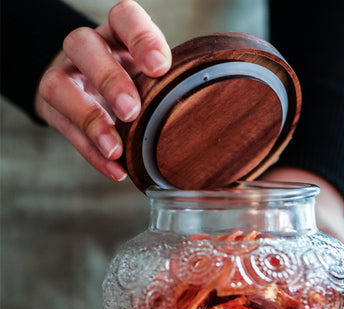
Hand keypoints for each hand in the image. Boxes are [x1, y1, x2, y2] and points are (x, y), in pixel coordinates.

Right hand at [34, 0, 171, 180]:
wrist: (91, 91)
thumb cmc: (133, 83)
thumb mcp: (149, 76)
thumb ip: (166, 84)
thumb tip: (203, 113)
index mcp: (116, 34)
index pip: (123, 17)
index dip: (141, 38)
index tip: (160, 67)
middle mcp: (86, 49)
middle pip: (83, 45)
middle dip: (109, 80)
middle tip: (131, 111)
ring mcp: (64, 76)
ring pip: (59, 86)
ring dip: (91, 120)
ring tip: (116, 149)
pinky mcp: (53, 108)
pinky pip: (65, 128)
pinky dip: (91, 152)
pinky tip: (115, 169)